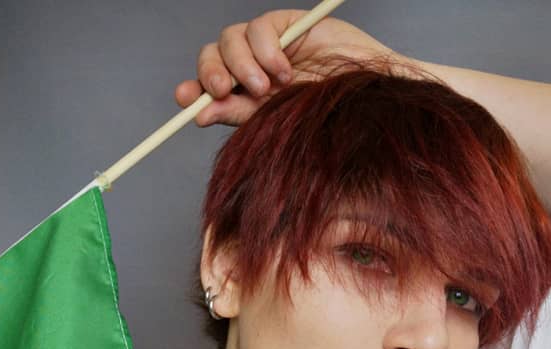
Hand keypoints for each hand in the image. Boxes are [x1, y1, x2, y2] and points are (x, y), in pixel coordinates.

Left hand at [174, 9, 393, 126]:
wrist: (366, 99)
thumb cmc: (326, 115)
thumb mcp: (275, 120)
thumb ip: (237, 113)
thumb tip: (199, 114)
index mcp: (245, 96)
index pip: (207, 86)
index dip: (193, 89)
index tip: (184, 98)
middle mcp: (252, 69)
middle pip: (211, 57)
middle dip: (211, 74)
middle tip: (220, 92)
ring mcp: (267, 46)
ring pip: (229, 40)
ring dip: (241, 65)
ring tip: (267, 86)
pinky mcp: (285, 26)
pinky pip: (258, 28)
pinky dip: (264, 49)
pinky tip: (283, 69)